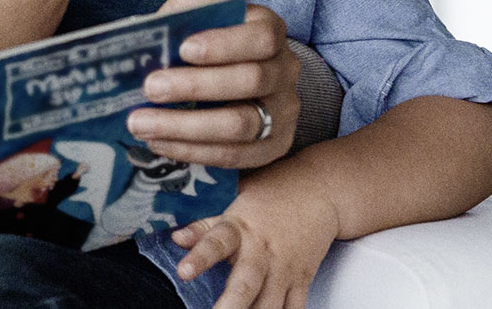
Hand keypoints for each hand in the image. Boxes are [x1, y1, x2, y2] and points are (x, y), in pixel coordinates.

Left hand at [126, 0, 300, 167]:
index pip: (261, 36)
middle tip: (149, 88)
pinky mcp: (271, 147)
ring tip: (140, 122)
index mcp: (269, 31)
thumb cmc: (193, 40)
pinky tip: (158, 143)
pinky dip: (192, 151)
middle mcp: (285, 71)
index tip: (183, 48)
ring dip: (185, 126)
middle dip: (195, 86)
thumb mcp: (194, 11)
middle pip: (251, 81)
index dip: (224, 43)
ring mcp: (282, 112)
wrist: (199, 84)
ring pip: (242, 124)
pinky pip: (236, 156)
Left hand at [169, 165, 338, 308]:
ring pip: (270, 304)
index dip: (199, 258)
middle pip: (246, 284)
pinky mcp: (303, 281)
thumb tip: (175, 238)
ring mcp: (285, 269)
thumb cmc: (269, 199)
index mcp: (240, 229)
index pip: (215, 243)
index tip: (183, 272)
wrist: (317, 194)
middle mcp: (262, 252)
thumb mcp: (232, 205)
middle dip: (231, 305)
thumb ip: (204, 227)